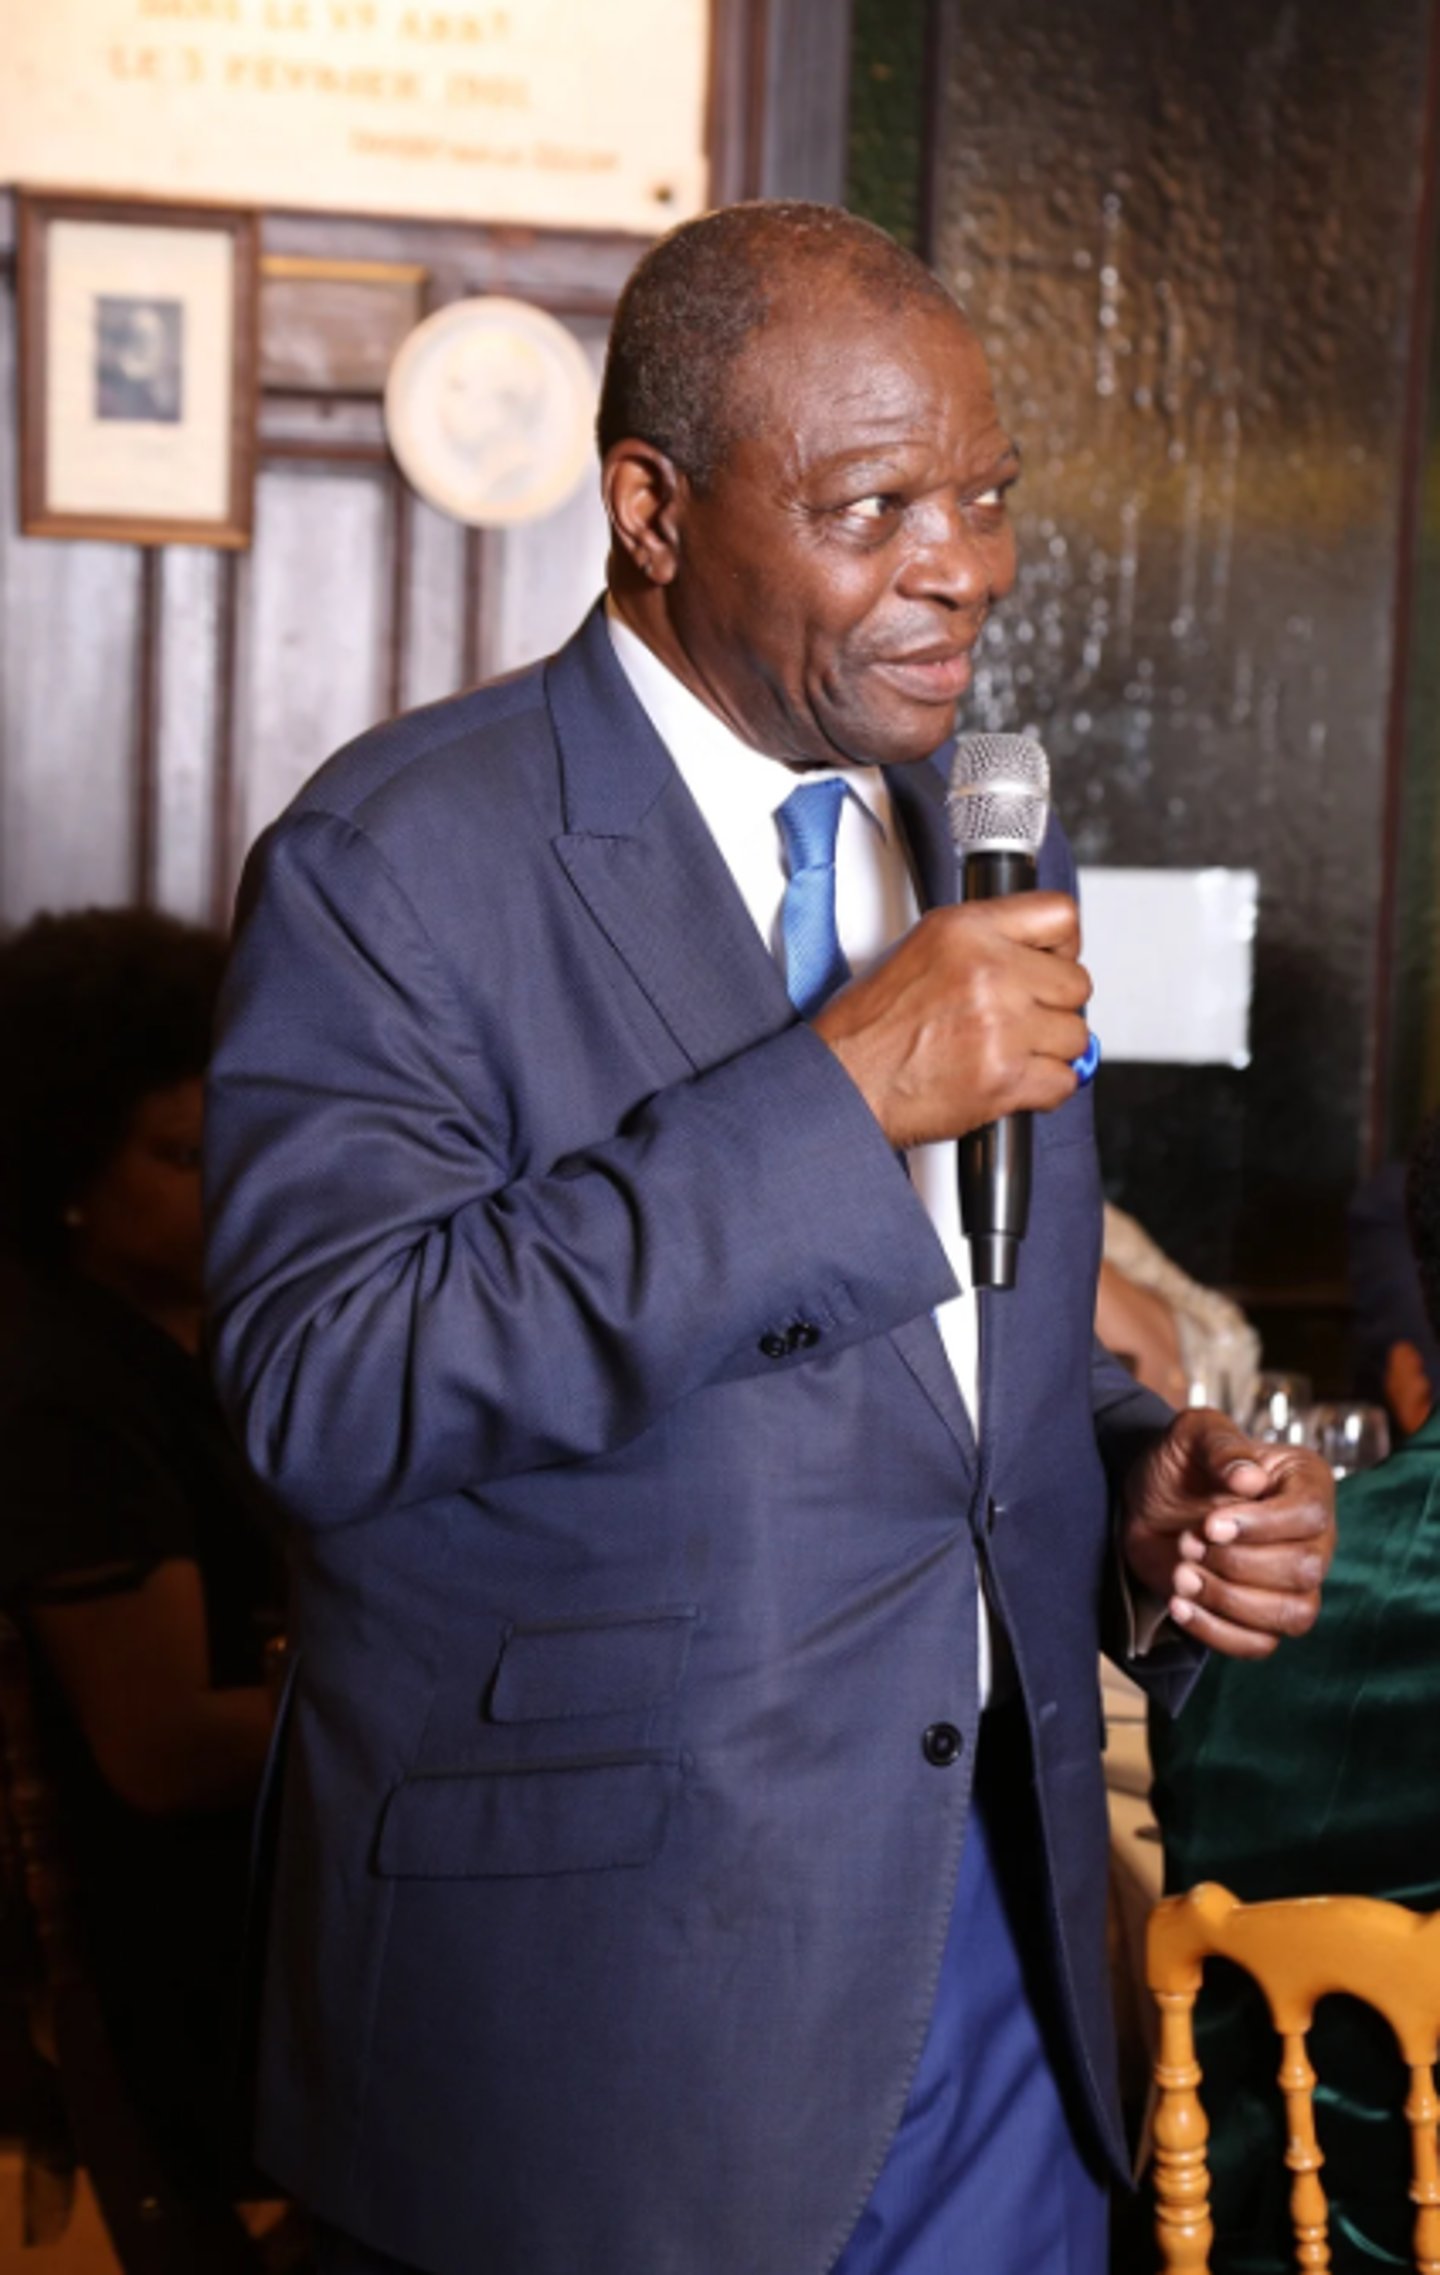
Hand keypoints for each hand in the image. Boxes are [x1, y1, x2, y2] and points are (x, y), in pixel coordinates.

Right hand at [812, 893, 1090, 1148]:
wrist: (842, 1086)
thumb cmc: (866, 1029)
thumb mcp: (918, 951)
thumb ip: (982, 943)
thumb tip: (1034, 955)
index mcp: (964, 931)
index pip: (1060, 917)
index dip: (1063, 947)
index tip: (1051, 964)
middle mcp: (987, 971)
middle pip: (1076, 983)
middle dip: (1054, 1006)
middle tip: (1022, 1020)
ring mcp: (1000, 1025)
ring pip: (1075, 1035)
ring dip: (1050, 1050)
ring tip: (1008, 1052)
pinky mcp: (1004, 1076)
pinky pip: (1063, 1080)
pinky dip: (1043, 1088)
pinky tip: (1010, 1080)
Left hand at [1120, 1409, 1334, 1659]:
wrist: (1148, 1504)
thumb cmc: (1179, 1464)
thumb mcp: (1191, 1436)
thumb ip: (1221, 1446)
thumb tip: (1251, 1479)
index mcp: (1306, 1483)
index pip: (1310, 1516)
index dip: (1261, 1526)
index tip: (1210, 1524)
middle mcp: (1313, 1537)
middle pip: (1306, 1570)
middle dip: (1236, 1562)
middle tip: (1186, 1542)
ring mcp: (1292, 1582)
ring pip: (1292, 1615)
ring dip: (1228, 1600)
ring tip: (1181, 1575)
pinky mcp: (1261, 1617)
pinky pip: (1261, 1645)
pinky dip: (1217, 1632)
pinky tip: (1179, 1605)